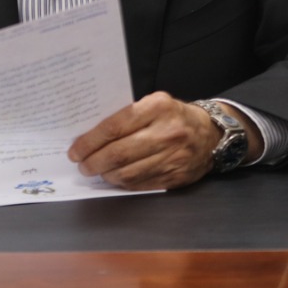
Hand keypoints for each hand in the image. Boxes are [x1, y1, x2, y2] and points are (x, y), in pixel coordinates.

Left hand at [66, 91, 232, 190]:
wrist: (211, 135)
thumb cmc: (174, 116)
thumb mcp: (154, 103)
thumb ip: (127, 115)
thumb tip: (92, 134)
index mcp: (157, 107)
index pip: (114, 126)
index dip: (91, 141)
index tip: (75, 149)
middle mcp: (167, 132)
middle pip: (119, 153)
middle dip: (93, 161)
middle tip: (81, 164)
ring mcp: (173, 157)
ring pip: (128, 172)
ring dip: (106, 174)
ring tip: (95, 171)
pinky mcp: (176, 177)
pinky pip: (141, 184)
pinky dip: (123, 183)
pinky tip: (113, 178)